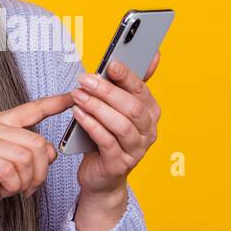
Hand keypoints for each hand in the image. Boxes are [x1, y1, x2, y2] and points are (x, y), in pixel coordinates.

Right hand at [0, 92, 72, 229]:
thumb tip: (52, 151)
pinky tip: (4, 190)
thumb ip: (31, 155)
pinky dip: (12, 186)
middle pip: (37, 143)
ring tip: (15, 189)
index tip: (74, 96)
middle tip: (30, 187)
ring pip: (25, 158)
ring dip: (25, 181)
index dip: (55, 103)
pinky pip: (8, 171)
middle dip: (40, 171)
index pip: (31, 109)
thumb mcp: (13, 168)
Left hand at [68, 50, 161, 196]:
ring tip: (78, 95)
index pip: (142, 90)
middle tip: (85, 79)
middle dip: (107, 91)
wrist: (101, 175)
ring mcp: (136, 150)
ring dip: (97, 107)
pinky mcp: (119, 164)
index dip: (128, 76)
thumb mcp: (117, 109)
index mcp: (150, 113)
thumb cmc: (107, 136)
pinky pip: (107, 142)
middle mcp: (148, 131)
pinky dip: (91, 125)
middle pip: (132, 107)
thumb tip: (151, 55)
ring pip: (121, 125)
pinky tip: (78, 114)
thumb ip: (127, 84)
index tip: (111, 63)